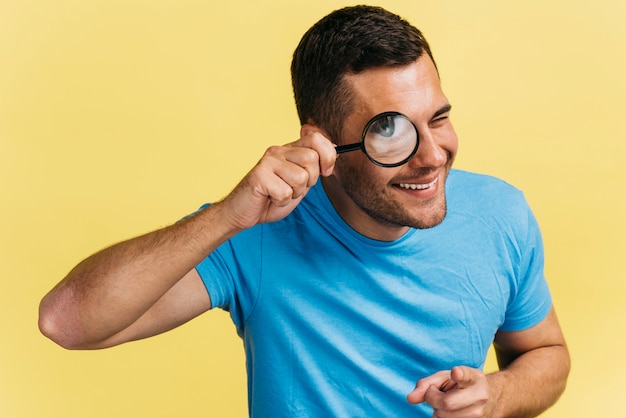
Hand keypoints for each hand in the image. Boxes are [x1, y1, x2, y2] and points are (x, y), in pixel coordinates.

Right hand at [219, 129, 336, 229]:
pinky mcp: (259, 176)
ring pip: (300, 178)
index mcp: (289, 149)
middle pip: (311, 159)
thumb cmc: (271, 198)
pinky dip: (281, 202)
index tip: (326, 171)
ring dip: (294, 193)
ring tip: (280, 193)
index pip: (317, 139)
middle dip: (309, 181)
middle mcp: (278, 151)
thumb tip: (336, 149)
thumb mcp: (299, 181)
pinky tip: (270, 198)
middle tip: (293, 188)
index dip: (328, 156)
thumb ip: (314, 166)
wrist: (244, 212)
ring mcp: (268, 162)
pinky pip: (285, 192)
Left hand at [407, 366, 494, 416]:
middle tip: (435, 393)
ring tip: (446, 402)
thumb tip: (410, 399)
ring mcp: (480, 414)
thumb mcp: (446, 377)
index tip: (455, 373)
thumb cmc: (462, 384)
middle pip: (447, 403)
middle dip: (433, 399)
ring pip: (445, 417)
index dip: (460, 375)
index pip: (466, 376)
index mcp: (473, 378)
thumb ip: (426, 384)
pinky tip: (449, 412)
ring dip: (438, 411)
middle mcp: (480, 396)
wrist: (491, 398)